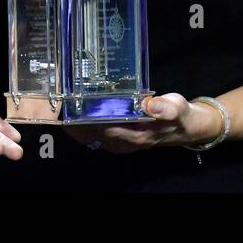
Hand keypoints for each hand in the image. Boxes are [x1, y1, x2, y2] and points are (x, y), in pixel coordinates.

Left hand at [61, 94, 222, 154]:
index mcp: (133, 136)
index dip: (85, 118)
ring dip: (75, 122)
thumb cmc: (180, 116)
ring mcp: (118, 142)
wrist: (184, 127)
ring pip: (90, 134)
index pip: (102, 128)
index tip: (70, 106)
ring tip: (60, 103)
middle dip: (74, 119)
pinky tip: (74, 111)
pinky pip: (94, 132)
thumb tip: (150, 104)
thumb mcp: (177, 108)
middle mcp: (122, 142)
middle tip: (58, 100)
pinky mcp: (117, 137)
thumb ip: (165, 108)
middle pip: (91, 132)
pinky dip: (83, 123)